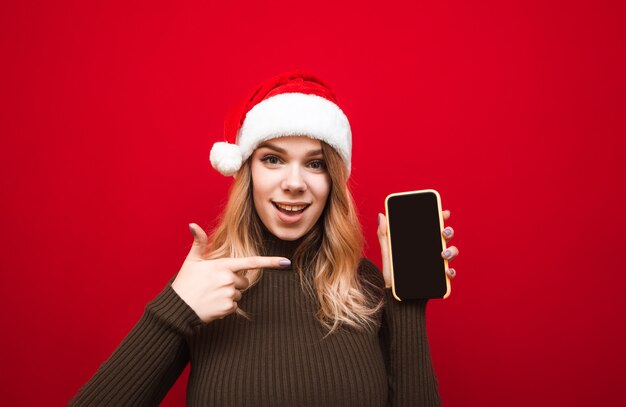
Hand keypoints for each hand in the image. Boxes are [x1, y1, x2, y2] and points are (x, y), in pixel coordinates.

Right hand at [172, 223, 290, 322]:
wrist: (178, 307)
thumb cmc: (185, 282)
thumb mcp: (192, 261)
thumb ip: (199, 242)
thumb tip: (192, 224)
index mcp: (222, 265)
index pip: (251, 262)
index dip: (270, 262)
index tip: (286, 262)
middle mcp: (228, 279)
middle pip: (244, 281)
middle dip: (234, 283)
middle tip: (215, 285)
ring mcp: (229, 294)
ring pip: (239, 293)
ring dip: (230, 294)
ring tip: (212, 294)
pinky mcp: (228, 308)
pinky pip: (235, 305)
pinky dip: (226, 306)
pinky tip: (213, 304)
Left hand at [377, 210, 458, 287]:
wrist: (397, 297)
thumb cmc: (392, 274)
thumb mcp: (387, 253)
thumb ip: (384, 235)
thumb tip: (381, 215)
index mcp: (421, 242)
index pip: (433, 226)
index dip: (440, 217)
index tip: (443, 213)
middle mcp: (432, 251)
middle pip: (445, 237)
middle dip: (448, 231)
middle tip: (444, 232)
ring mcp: (437, 264)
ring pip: (451, 253)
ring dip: (451, 251)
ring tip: (442, 254)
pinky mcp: (440, 279)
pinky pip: (449, 273)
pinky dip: (451, 271)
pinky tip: (446, 271)